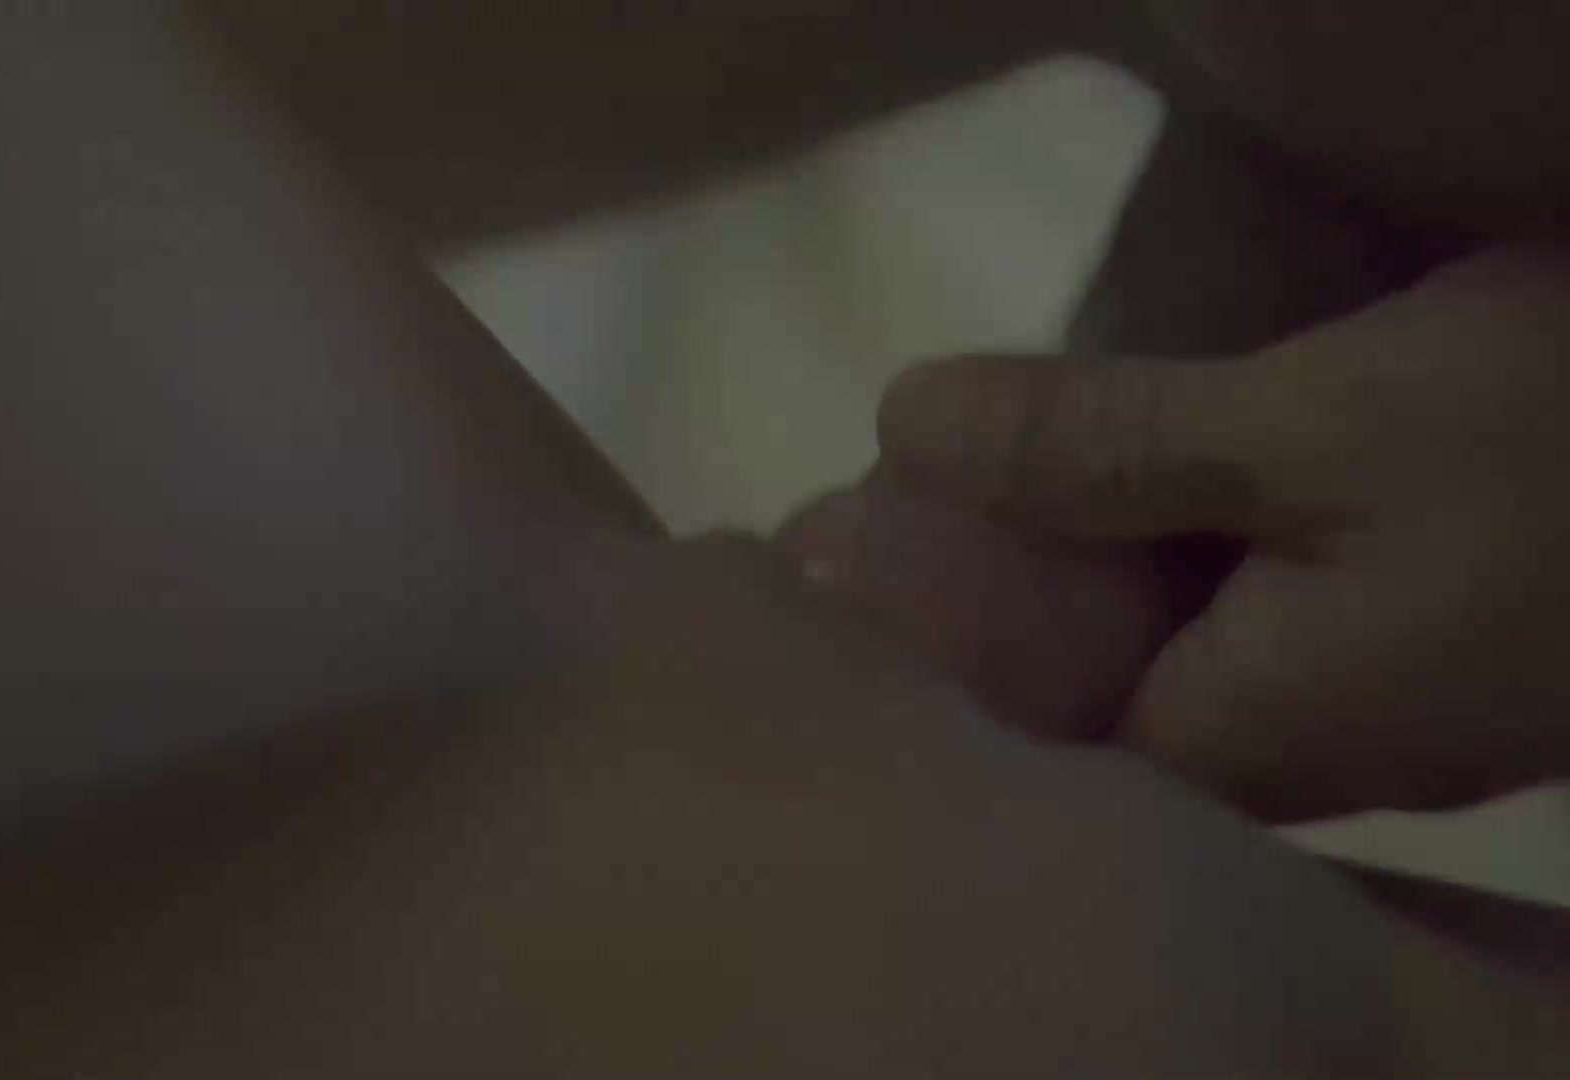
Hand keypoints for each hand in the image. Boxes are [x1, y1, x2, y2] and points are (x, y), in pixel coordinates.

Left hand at [860, 249, 1569, 818]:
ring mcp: (1382, 713)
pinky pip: (1261, 621)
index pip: (1028, 743)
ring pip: (1181, 653)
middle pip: (1101, 697)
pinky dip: (1182, 556)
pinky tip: (1140, 483)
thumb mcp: (1307, 424)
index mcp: (1247, 738)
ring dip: (1091, 572)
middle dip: (1000, 603)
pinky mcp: (1432, 651)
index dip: (929, 659)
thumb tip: (899, 427)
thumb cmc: (1554, 452)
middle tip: (892, 502)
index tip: (845, 564)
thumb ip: (1099, 442)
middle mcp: (1307, 757)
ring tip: (975, 476)